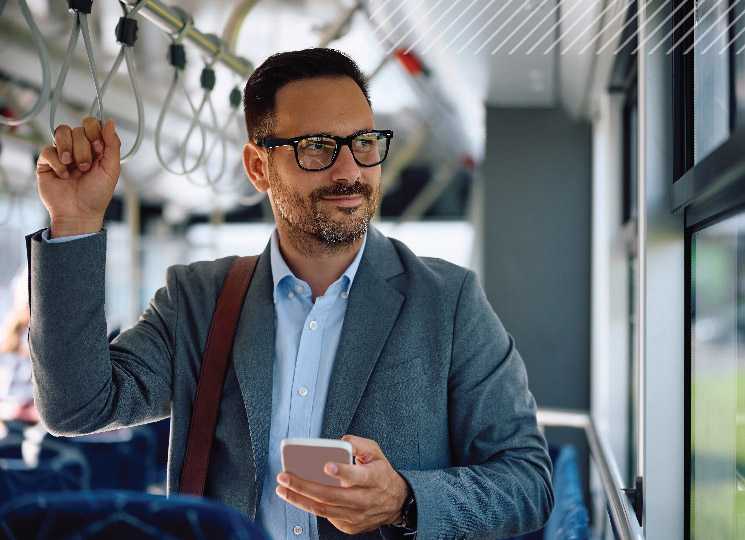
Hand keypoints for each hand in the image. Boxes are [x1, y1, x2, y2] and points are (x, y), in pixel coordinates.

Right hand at [36, 117, 120, 237]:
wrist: (79, 213)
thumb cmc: (97, 195)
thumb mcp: (111, 169)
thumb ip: (113, 144)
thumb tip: (111, 122)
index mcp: (96, 148)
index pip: (92, 124)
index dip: (94, 131)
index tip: (99, 147)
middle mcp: (79, 148)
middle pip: (78, 129)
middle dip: (83, 148)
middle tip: (86, 167)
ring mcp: (63, 153)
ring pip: (61, 133)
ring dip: (69, 149)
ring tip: (73, 166)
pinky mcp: (47, 162)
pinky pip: (48, 150)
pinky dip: (57, 163)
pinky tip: (64, 175)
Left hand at [275, 435, 410, 534]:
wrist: (395, 502)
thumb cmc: (380, 473)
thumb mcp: (376, 453)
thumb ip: (359, 444)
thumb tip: (341, 440)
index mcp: (373, 479)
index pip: (357, 476)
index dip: (342, 472)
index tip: (326, 465)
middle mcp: (364, 500)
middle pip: (330, 495)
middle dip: (304, 486)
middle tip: (285, 477)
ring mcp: (356, 516)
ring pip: (323, 509)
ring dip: (299, 499)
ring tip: (282, 489)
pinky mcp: (349, 526)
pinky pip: (326, 516)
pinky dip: (310, 506)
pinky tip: (297, 497)